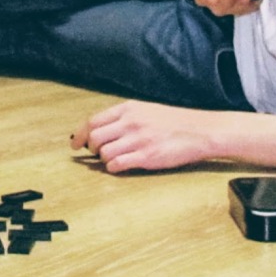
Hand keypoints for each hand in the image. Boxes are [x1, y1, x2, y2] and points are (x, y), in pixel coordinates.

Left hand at [72, 101, 224, 172]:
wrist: (200, 131)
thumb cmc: (173, 122)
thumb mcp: (146, 110)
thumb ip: (124, 117)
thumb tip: (100, 129)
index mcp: (129, 109)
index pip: (93, 121)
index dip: (80, 134)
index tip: (76, 144)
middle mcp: (131, 122)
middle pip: (95, 137)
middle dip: (91, 149)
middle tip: (96, 154)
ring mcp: (138, 139)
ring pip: (104, 153)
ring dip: (104, 160)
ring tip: (114, 159)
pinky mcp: (146, 156)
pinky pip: (117, 164)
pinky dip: (114, 168)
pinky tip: (121, 166)